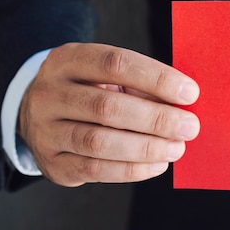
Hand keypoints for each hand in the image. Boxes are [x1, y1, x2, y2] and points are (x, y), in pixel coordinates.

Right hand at [18, 42, 200, 186]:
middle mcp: (49, 93)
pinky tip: (157, 164)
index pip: (116, 63)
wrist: (40, 113)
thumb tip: (184, 101)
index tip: (190, 93)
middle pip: (108, 106)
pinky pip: (94, 170)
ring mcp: (44, 130)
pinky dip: (131, 169)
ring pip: (99, 142)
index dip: (157, 78)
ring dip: (146, 147)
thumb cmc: (91, 87)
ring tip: (177, 148)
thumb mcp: (108, 74)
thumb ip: (141, 84)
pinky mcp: (51, 163)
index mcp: (68, 59)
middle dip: (156, 118)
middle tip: (189, 127)